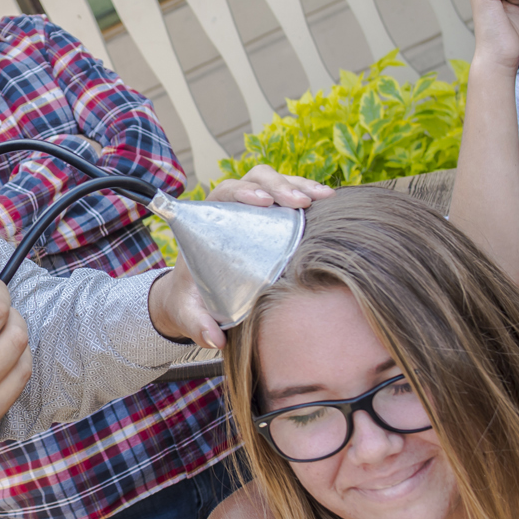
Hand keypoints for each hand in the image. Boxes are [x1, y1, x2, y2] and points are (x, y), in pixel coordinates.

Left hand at [157, 166, 330, 347]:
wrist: (197, 298)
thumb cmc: (192, 300)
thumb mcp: (189, 313)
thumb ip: (197, 324)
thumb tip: (215, 339)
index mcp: (208, 220)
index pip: (226, 192)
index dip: (244, 191)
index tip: (263, 201)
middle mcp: (233, 207)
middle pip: (256, 179)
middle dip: (279, 184)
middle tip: (300, 202)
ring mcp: (256, 210)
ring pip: (277, 182)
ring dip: (300, 185)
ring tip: (323, 197)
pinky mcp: (274, 218)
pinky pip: (292, 197)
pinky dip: (310, 195)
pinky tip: (330, 202)